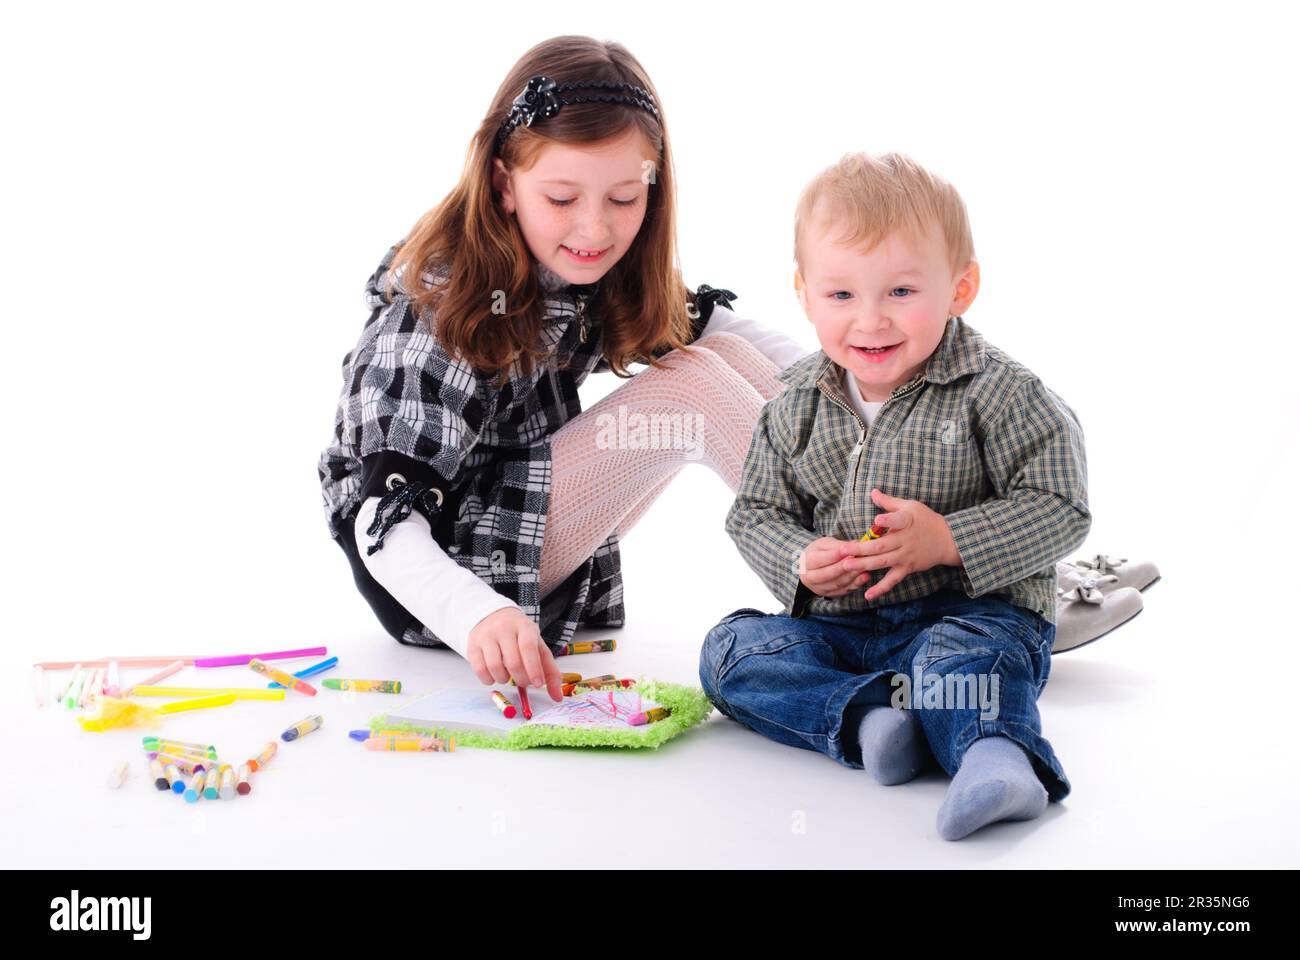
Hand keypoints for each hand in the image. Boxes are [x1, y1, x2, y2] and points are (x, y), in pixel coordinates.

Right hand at [467, 608, 563, 701]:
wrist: (493, 616)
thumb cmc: (519, 635)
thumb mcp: (538, 645)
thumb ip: (549, 671)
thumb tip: (557, 697)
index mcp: (524, 627)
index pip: (528, 647)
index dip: (533, 668)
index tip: (537, 684)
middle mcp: (503, 629)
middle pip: (512, 660)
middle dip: (521, 679)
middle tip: (524, 682)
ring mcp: (486, 636)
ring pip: (494, 666)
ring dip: (504, 679)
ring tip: (508, 676)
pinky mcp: (473, 645)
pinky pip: (479, 669)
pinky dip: (489, 680)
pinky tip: (495, 676)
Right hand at [798, 536, 874, 597]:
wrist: (812, 566)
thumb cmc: (820, 552)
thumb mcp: (825, 544)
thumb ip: (838, 545)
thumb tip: (854, 545)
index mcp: (805, 562)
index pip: (820, 560)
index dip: (836, 555)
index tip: (850, 550)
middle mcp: (808, 577)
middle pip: (827, 574)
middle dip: (844, 568)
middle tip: (858, 561)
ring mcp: (818, 588)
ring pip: (837, 584)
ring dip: (852, 576)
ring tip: (865, 568)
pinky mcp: (829, 594)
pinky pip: (843, 591)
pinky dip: (855, 584)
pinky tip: (864, 577)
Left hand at [841, 489, 960, 601]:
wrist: (948, 540)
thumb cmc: (926, 520)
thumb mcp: (910, 506)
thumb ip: (889, 502)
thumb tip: (872, 492)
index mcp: (906, 522)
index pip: (898, 520)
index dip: (888, 521)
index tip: (877, 521)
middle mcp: (905, 540)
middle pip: (881, 546)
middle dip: (861, 549)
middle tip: (843, 550)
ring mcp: (905, 556)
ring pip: (882, 562)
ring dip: (864, 565)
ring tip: (846, 566)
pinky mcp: (907, 568)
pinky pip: (892, 580)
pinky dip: (880, 588)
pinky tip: (867, 595)